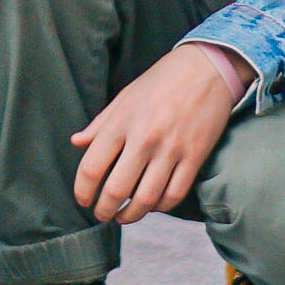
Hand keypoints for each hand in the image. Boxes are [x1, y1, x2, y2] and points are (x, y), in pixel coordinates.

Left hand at [70, 41, 249, 225]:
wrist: (207, 67)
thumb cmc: (161, 81)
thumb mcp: (125, 97)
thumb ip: (100, 124)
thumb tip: (76, 142)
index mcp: (122, 122)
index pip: (92, 167)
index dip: (82, 191)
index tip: (83, 200)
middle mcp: (144, 138)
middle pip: (117, 190)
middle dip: (104, 210)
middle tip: (102, 215)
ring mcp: (172, 149)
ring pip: (147, 198)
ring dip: (132, 215)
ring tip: (124, 216)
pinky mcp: (195, 156)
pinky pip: (175, 193)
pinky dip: (161, 206)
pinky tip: (153, 205)